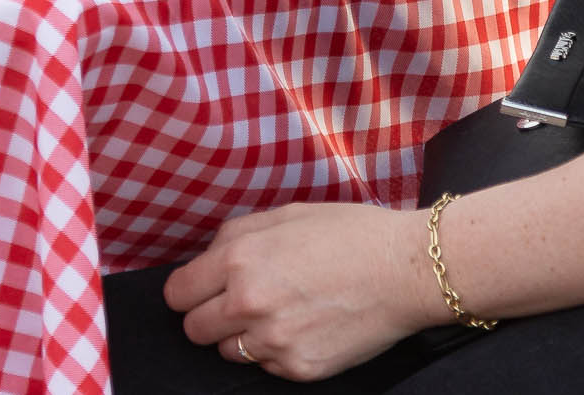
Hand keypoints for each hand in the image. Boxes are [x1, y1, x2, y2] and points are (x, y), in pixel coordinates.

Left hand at [164, 202, 446, 380]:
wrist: (405, 270)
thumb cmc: (348, 234)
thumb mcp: (284, 214)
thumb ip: (236, 236)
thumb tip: (206, 259)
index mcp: (239, 259)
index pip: (178, 293)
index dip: (189, 290)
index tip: (200, 290)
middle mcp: (249, 304)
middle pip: (193, 330)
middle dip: (209, 316)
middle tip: (239, 303)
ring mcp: (274, 342)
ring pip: (229, 353)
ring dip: (243, 337)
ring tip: (279, 313)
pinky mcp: (299, 369)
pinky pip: (267, 368)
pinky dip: (278, 352)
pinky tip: (305, 327)